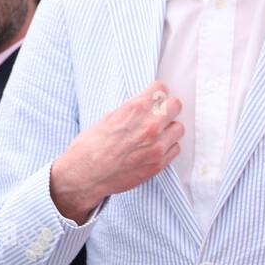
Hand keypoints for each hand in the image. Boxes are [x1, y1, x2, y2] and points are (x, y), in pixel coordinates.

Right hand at [50, 80, 183, 222]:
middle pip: (176, 105)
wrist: (85, 175)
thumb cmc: (90, 147)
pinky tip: (155, 148)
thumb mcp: (108, 118)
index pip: (161, 88)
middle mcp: (149, 126)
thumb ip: (131, 110)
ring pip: (179, 128)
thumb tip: (145, 104)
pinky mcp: (158, 163)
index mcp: (135, 110)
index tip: (156, 97)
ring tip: (157, 134)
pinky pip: (175, 148)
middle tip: (160, 113)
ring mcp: (156, 146)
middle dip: (168, 107)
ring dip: (169, 129)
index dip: (157, 92)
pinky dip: (168, 147)